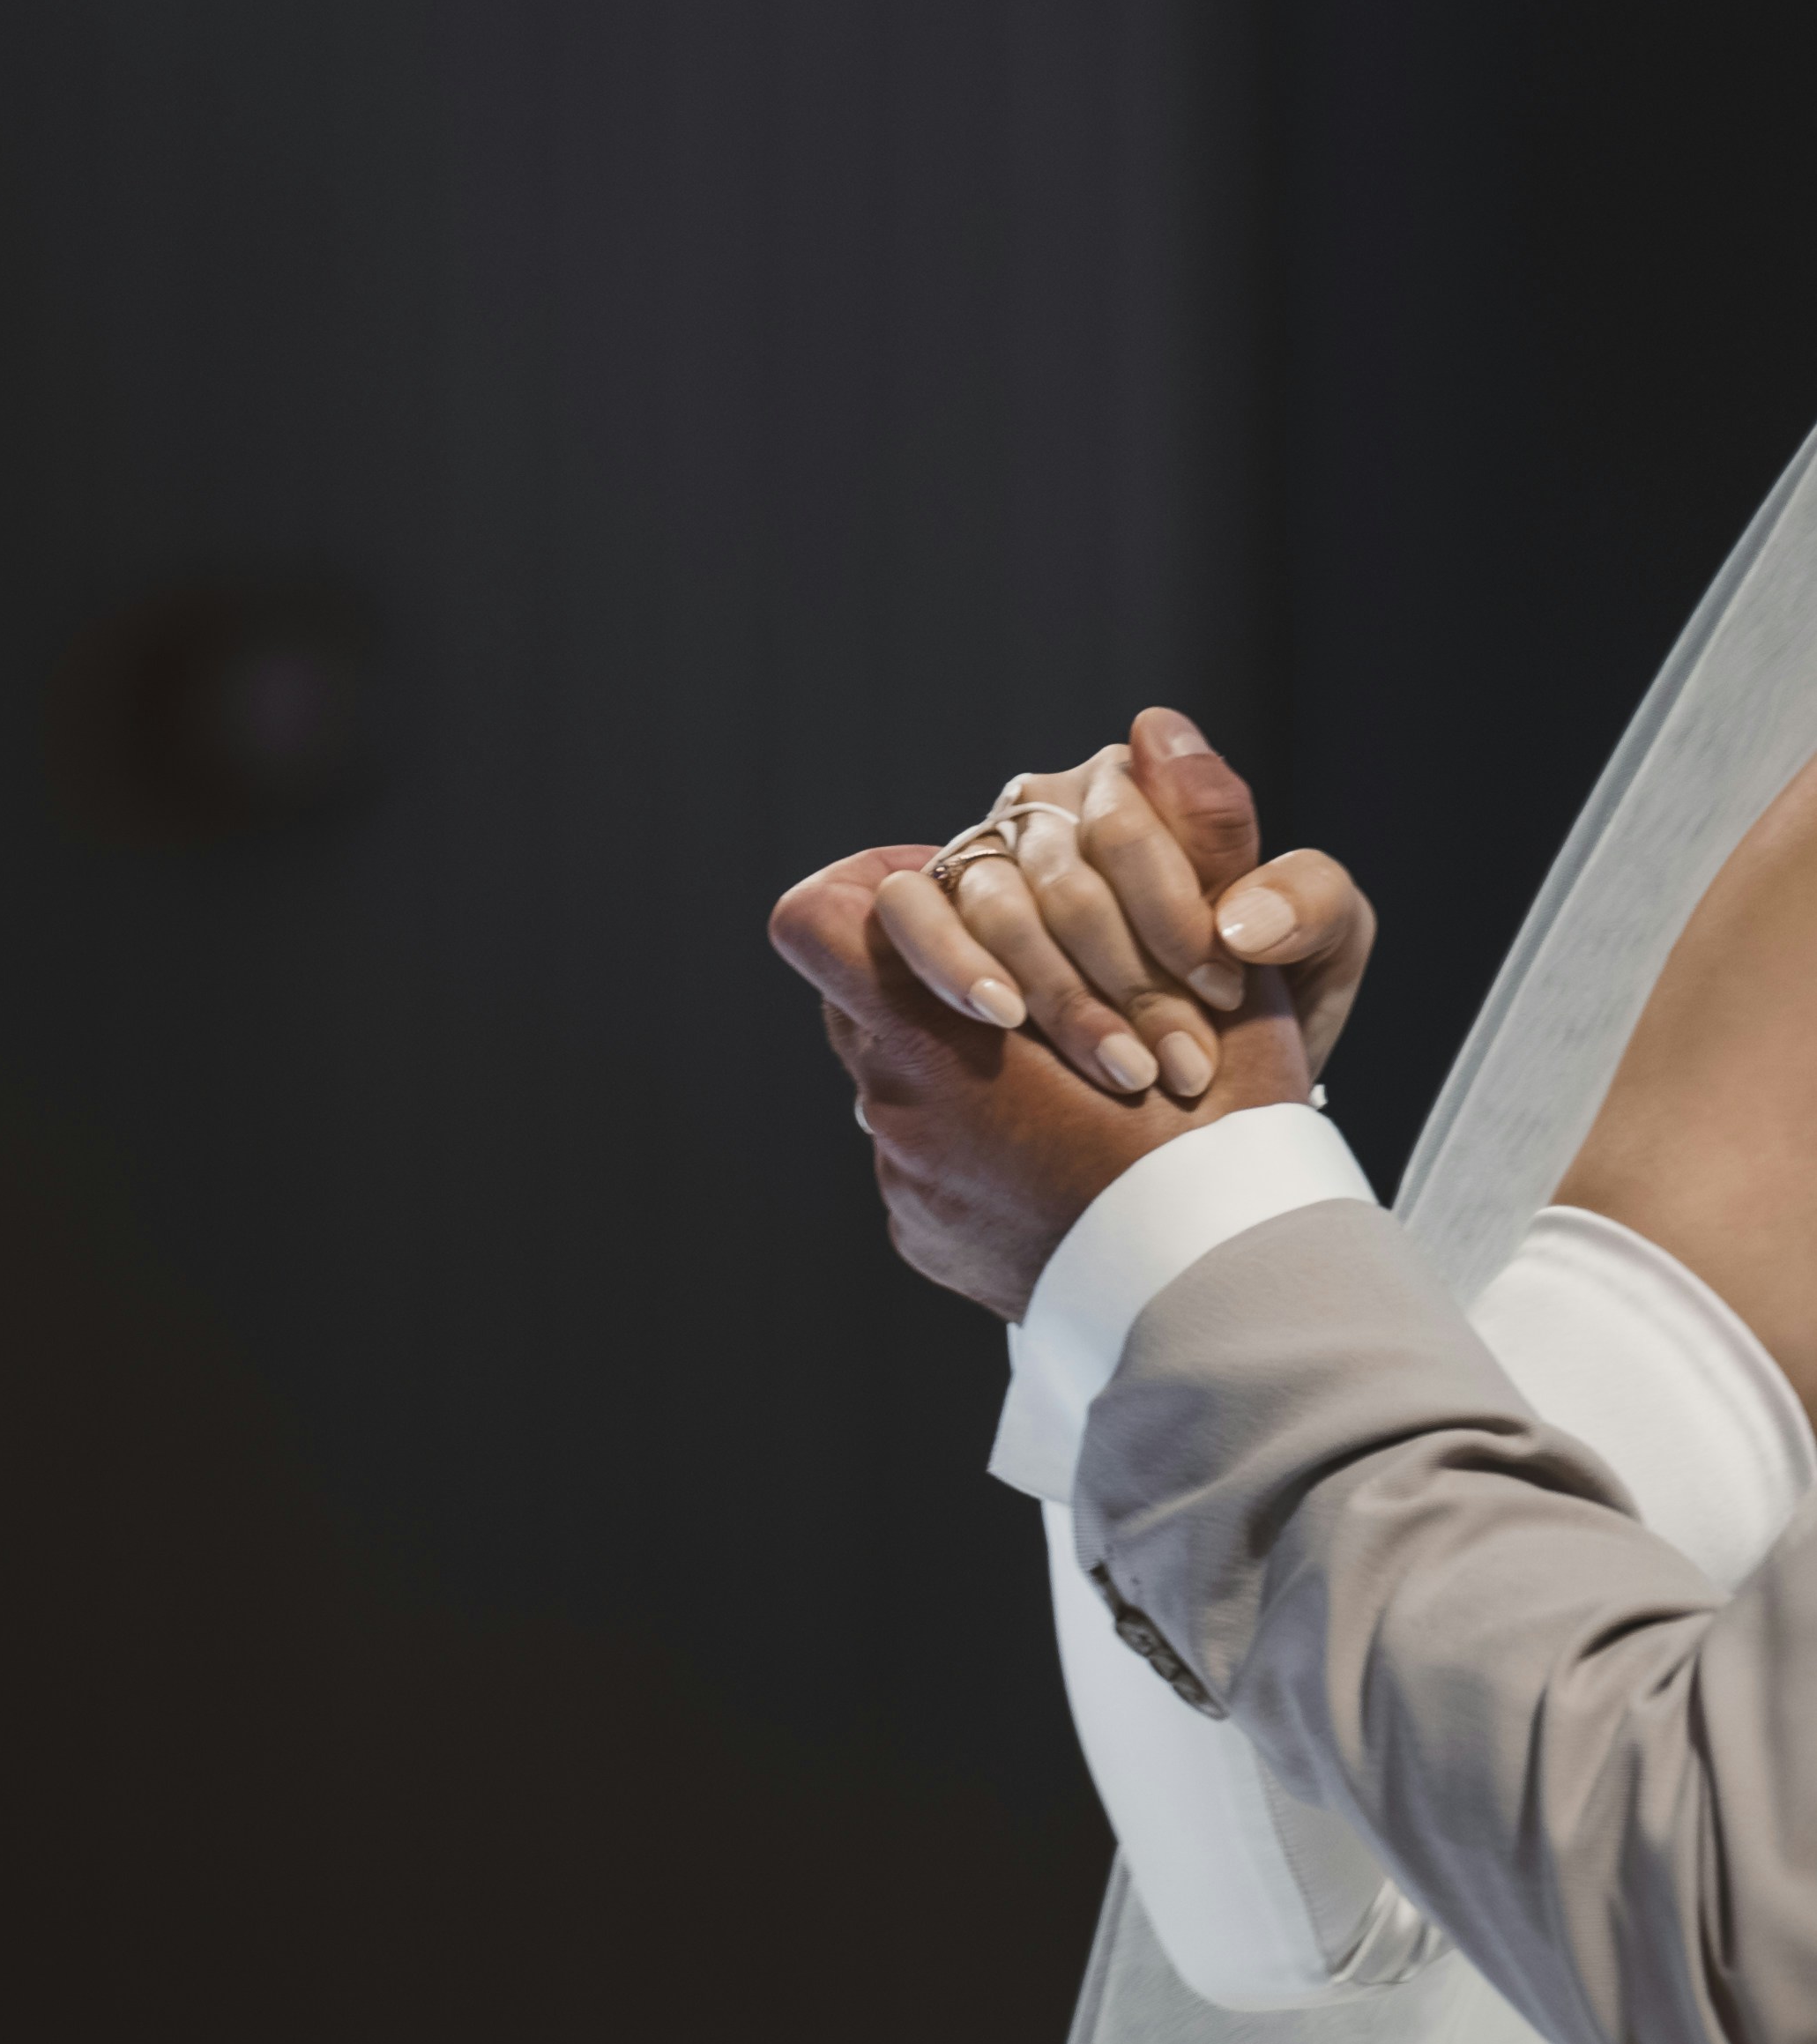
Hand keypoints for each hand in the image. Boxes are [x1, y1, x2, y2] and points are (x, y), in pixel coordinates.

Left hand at [769, 843, 1310, 1318]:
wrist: (1220, 1314)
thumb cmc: (1225, 1144)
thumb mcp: (1221, 980)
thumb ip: (1178, 846)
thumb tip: (1157, 729)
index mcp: (934, 1036)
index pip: (819, 921)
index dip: (866, 892)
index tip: (947, 894)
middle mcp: (892, 1112)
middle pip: (869, 997)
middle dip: (941, 977)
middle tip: (1040, 987)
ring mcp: (905, 1185)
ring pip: (902, 1080)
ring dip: (971, 1065)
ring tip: (1075, 1084)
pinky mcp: (925, 1238)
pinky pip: (930, 1159)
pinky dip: (984, 1145)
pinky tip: (1071, 1161)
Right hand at [872, 706, 1374, 1098]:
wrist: (1170, 1110)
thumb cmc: (1244, 1020)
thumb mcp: (1315, 956)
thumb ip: (1309, 899)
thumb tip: (1240, 912)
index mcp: (1143, 787)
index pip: (1139, 820)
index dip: (1180, 914)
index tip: (1226, 997)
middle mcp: (1048, 808)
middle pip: (1070, 872)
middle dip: (1133, 980)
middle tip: (1183, 1067)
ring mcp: (976, 858)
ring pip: (997, 901)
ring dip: (1062, 997)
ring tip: (1122, 1073)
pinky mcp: (914, 912)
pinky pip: (906, 907)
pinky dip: (952, 962)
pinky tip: (1000, 1016)